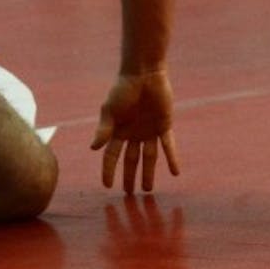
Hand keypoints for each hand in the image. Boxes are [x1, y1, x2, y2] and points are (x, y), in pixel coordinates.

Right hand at [90, 70, 180, 193]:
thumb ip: (103, 129)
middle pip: (131, 160)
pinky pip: (168, 146)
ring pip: (149, 157)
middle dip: (129, 177)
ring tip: (148, 189)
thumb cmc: (123, 89)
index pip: (111, 155)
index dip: (108, 170)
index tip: (107, 186)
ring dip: (149, 173)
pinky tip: (175, 172)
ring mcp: (149, 131)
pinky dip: (172, 158)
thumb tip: (93, 148)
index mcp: (117, 131)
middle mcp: (133, 134)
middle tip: (129, 194)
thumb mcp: (110, 110)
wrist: (143, 74)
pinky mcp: (164, 126)